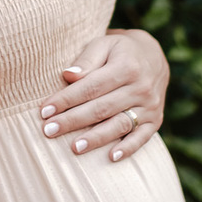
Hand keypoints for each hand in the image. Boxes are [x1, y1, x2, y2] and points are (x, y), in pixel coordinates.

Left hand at [39, 28, 167, 161]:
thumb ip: (87, 59)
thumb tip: (67, 75)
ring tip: (74, 148)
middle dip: (73, 121)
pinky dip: (128, 148)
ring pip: (120, 125)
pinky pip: (142, 137)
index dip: (67, 99)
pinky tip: (111, 157)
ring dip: (96, 138)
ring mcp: (150, 106)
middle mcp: (141, 87)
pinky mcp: (156, 120)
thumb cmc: (119, 50)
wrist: (154, 57)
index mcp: (126, 67)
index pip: (91, 87)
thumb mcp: (104, 44)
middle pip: (102, 108)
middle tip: (49, 131)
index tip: (45, 110)